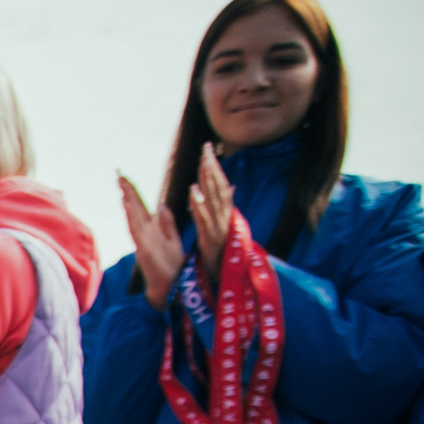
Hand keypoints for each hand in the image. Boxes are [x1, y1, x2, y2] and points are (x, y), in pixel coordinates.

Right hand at [121, 170, 185, 309]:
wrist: (170, 287)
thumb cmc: (171, 267)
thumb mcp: (173, 239)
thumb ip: (167, 223)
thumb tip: (161, 204)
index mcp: (152, 229)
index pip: (141, 206)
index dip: (133, 192)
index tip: (125, 177)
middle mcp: (145, 233)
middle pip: (135, 207)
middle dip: (127, 191)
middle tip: (118, 173)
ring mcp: (143, 240)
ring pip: (133, 216)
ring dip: (128, 200)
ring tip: (121, 184)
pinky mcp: (145, 249)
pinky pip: (136, 230)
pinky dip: (131, 217)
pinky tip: (127, 205)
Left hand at [189, 142, 233, 287]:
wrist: (225, 275)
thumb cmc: (222, 250)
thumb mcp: (222, 224)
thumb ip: (224, 204)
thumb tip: (231, 185)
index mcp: (223, 212)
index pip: (218, 184)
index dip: (213, 166)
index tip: (207, 148)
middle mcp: (223, 215)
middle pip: (218, 187)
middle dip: (212, 167)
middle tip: (205, 148)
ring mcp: (218, 225)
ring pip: (214, 199)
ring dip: (208, 181)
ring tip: (203, 163)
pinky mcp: (210, 237)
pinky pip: (203, 219)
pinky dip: (199, 204)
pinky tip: (193, 192)